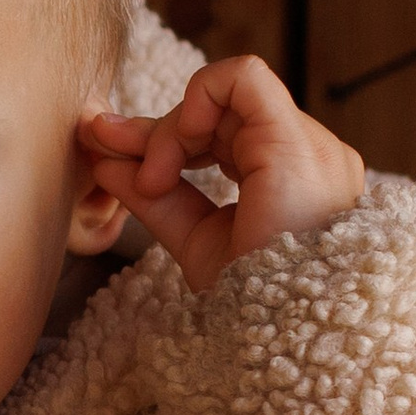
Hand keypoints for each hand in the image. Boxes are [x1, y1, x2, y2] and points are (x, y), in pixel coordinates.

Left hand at [81, 54, 363, 293]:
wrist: (286, 336)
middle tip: (110, 154)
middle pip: (217, 116)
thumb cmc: (253, 306)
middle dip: (154, 131)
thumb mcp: (197, 242)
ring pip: (223, 98)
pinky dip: (197, 96)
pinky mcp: (293, 140)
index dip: (162, 140)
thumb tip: (107, 159)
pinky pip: (241, 78)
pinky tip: (179, 141)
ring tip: (153, 181)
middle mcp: (308, 155)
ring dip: (169, 131)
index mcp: (292, 179)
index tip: (107, 154)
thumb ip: (158, 198)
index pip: (220, 137)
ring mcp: (307, 145)